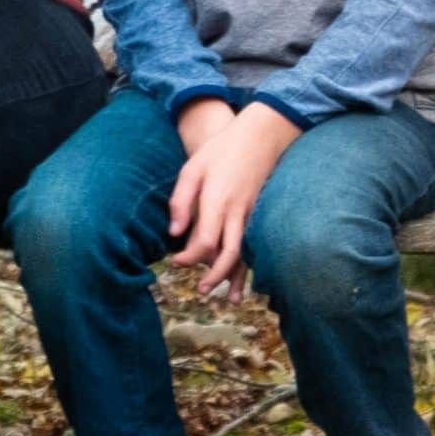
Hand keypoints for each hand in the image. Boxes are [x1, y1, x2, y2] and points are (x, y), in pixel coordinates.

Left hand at [167, 104, 300, 300]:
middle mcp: (238, 212)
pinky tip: (248, 280)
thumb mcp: (193, 169)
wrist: (261, 135)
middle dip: (216, 276)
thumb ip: (181, 201)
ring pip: (246, 253)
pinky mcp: (260, 213)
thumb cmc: (221, 151)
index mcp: (218, 201)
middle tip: (201, 292)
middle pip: (229, 253)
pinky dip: (251, 264)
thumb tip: (173, 233)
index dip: (191, 257)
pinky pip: (254, 244)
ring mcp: (253, 214)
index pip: (205, 240)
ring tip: (231, 300)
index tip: (176, 263)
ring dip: (238, 278)